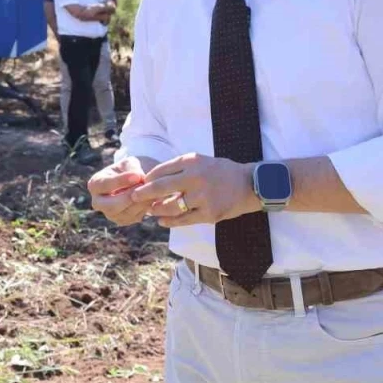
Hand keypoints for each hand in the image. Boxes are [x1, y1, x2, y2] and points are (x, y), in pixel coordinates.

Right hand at [88, 157, 152, 225]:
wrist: (133, 182)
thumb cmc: (127, 169)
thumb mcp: (128, 163)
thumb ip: (132, 168)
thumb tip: (140, 178)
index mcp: (95, 184)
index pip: (105, 185)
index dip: (121, 181)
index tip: (137, 176)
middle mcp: (98, 202)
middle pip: (110, 206)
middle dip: (129, 197)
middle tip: (144, 187)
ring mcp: (109, 214)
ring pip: (125, 213)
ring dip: (140, 202)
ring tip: (151, 190)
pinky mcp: (122, 221)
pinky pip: (134, 217)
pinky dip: (144, 208)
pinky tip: (151, 197)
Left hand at [127, 153, 259, 226]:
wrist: (249, 185)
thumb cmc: (221, 172)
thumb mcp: (200, 161)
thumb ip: (179, 167)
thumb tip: (153, 178)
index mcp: (192, 161)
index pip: (162, 170)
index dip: (148, 178)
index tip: (140, 183)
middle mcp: (196, 178)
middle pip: (161, 187)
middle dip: (144, 193)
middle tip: (133, 196)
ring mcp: (202, 197)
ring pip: (171, 206)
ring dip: (156, 209)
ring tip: (149, 211)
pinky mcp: (209, 214)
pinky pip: (184, 220)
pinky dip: (170, 221)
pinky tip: (162, 221)